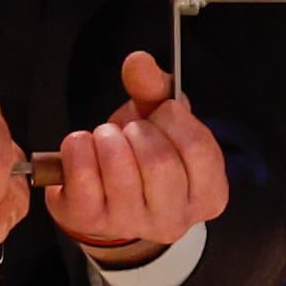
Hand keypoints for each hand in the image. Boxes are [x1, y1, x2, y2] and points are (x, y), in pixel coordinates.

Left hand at [47, 50, 228, 266]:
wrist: (109, 200)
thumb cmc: (144, 157)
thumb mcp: (162, 123)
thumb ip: (157, 88)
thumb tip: (138, 61)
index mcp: (208, 193)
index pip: (197, 147)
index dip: (173, 119)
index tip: (160, 112)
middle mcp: (175, 218)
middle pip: (158, 160)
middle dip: (137, 130)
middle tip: (129, 130)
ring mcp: (132, 224)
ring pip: (120, 169)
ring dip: (106, 138)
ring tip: (105, 138)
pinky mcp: (90, 222)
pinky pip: (82, 179)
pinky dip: (77, 150)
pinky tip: (81, 147)